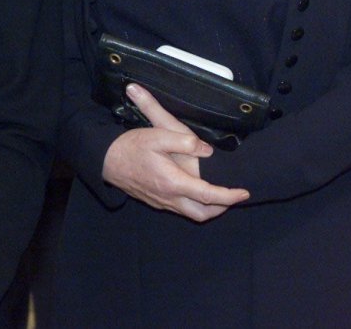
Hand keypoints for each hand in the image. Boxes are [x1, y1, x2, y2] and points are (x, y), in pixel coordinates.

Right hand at [101, 83, 249, 221]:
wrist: (107, 160)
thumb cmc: (132, 146)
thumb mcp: (157, 134)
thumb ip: (184, 141)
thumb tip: (206, 150)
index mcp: (173, 182)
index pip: (208, 195)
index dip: (229, 195)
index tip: (244, 192)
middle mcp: (169, 198)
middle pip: (203, 213)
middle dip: (222, 207)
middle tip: (234, 196)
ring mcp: (162, 202)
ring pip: (192, 214)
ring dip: (209, 208)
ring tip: (219, 196)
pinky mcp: (155, 201)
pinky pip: (181, 209)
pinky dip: (195, 205)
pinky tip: (195, 192)